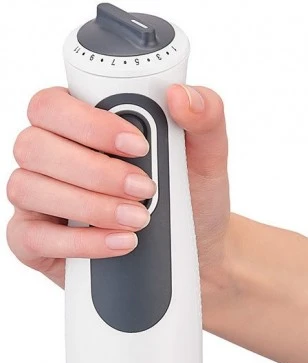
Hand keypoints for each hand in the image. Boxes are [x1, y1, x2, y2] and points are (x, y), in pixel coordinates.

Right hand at [6, 85, 229, 287]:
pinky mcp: (38, 242)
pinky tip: (120, 243)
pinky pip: (33, 238)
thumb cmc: (193, 198)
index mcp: (79, 124)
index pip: (53, 105)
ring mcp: (38, 199)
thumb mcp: (208, 156)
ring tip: (138, 219)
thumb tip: (181, 95)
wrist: (200, 251)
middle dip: (95, 170)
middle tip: (144, 189)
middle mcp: (51, 156)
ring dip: (89, 206)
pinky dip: (80, 242)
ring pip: (28, 188)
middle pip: (34, 145)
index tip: (139, 145)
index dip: (88, 122)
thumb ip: (205, 116)